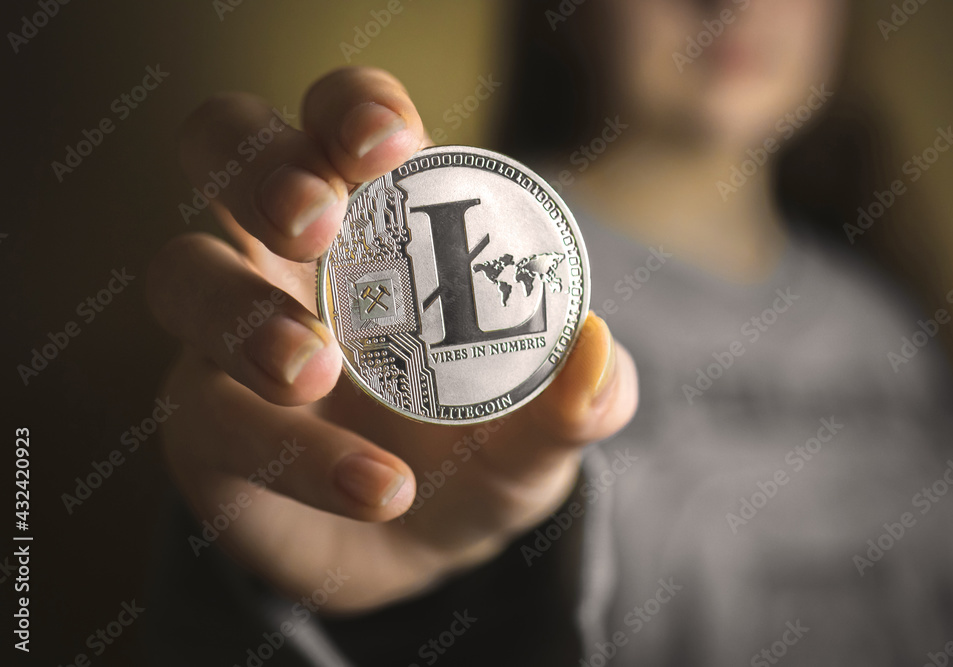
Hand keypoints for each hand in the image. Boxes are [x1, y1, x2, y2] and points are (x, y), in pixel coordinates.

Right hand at [147, 67, 637, 612]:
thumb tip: (595, 348)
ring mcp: (226, 336)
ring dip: (244, 311)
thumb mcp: (539, 436)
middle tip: (318, 222)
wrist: (415, 559)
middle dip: (263, 167)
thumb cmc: (474, 460)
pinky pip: (216, 419)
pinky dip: (299, 453)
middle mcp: (284, 258)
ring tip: (311, 369)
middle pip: (224, 146)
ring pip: (182, 274)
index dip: (352, 106)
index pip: (339, 119)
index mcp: (373, 223)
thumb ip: (578, 400)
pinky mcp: (202, 428)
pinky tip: (379, 488)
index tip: (393, 142)